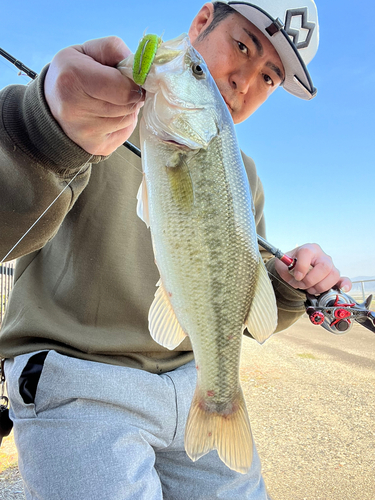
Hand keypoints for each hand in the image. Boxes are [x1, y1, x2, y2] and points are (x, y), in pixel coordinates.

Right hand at [44, 36, 143, 155]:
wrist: (49, 108)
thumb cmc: (71, 75)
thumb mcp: (86, 50)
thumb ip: (114, 49)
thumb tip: (139, 67)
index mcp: (73, 78)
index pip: (124, 88)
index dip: (134, 83)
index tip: (131, 78)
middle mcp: (76, 109)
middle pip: (128, 104)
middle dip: (131, 94)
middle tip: (120, 88)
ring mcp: (86, 132)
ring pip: (128, 118)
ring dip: (127, 108)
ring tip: (111, 101)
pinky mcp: (95, 147)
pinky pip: (124, 132)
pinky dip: (122, 123)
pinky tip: (108, 116)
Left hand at [274, 243, 351, 294]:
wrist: (296, 269)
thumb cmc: (291, 264)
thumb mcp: (281, 264)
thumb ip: (283, 267)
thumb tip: (293, 274)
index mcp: (309, 249)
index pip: (307, 253)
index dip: (301, 266)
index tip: (297, 276)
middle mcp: (321, 256)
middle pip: (324, 266)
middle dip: (311, 279)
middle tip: (302, 284)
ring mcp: (330, 266)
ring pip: (333, 275)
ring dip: (320, 286)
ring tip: (310, 288)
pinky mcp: (334, 277)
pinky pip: (344, 280)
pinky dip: (344, 285)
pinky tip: (342, 289)